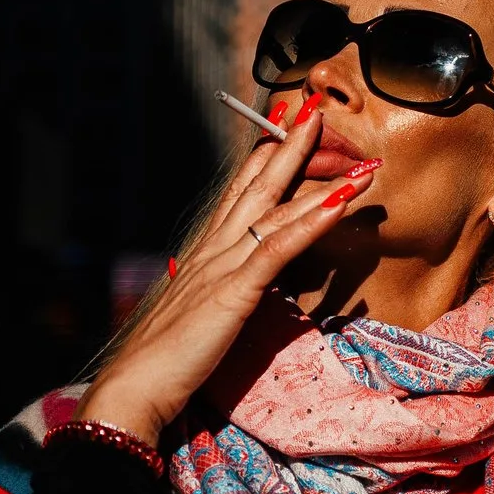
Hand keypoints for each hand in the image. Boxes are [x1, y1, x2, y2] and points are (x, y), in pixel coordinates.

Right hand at [77, 98, 377, 446]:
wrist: (135, 385)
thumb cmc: (166, 360)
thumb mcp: (200, 316)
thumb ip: (219, 295)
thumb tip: (237, 288)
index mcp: (204, 253)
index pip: (238, 193)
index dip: (263, 158)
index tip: (284, 127)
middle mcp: (213, 248)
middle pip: (258, 185)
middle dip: (290, 145)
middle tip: (314, 108)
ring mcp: (222, 265)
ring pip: (277, 210)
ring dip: (321, 182)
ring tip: (358, 159)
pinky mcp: (234, 290)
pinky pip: (279, 248)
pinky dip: (313, 222)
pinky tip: (342, 202)